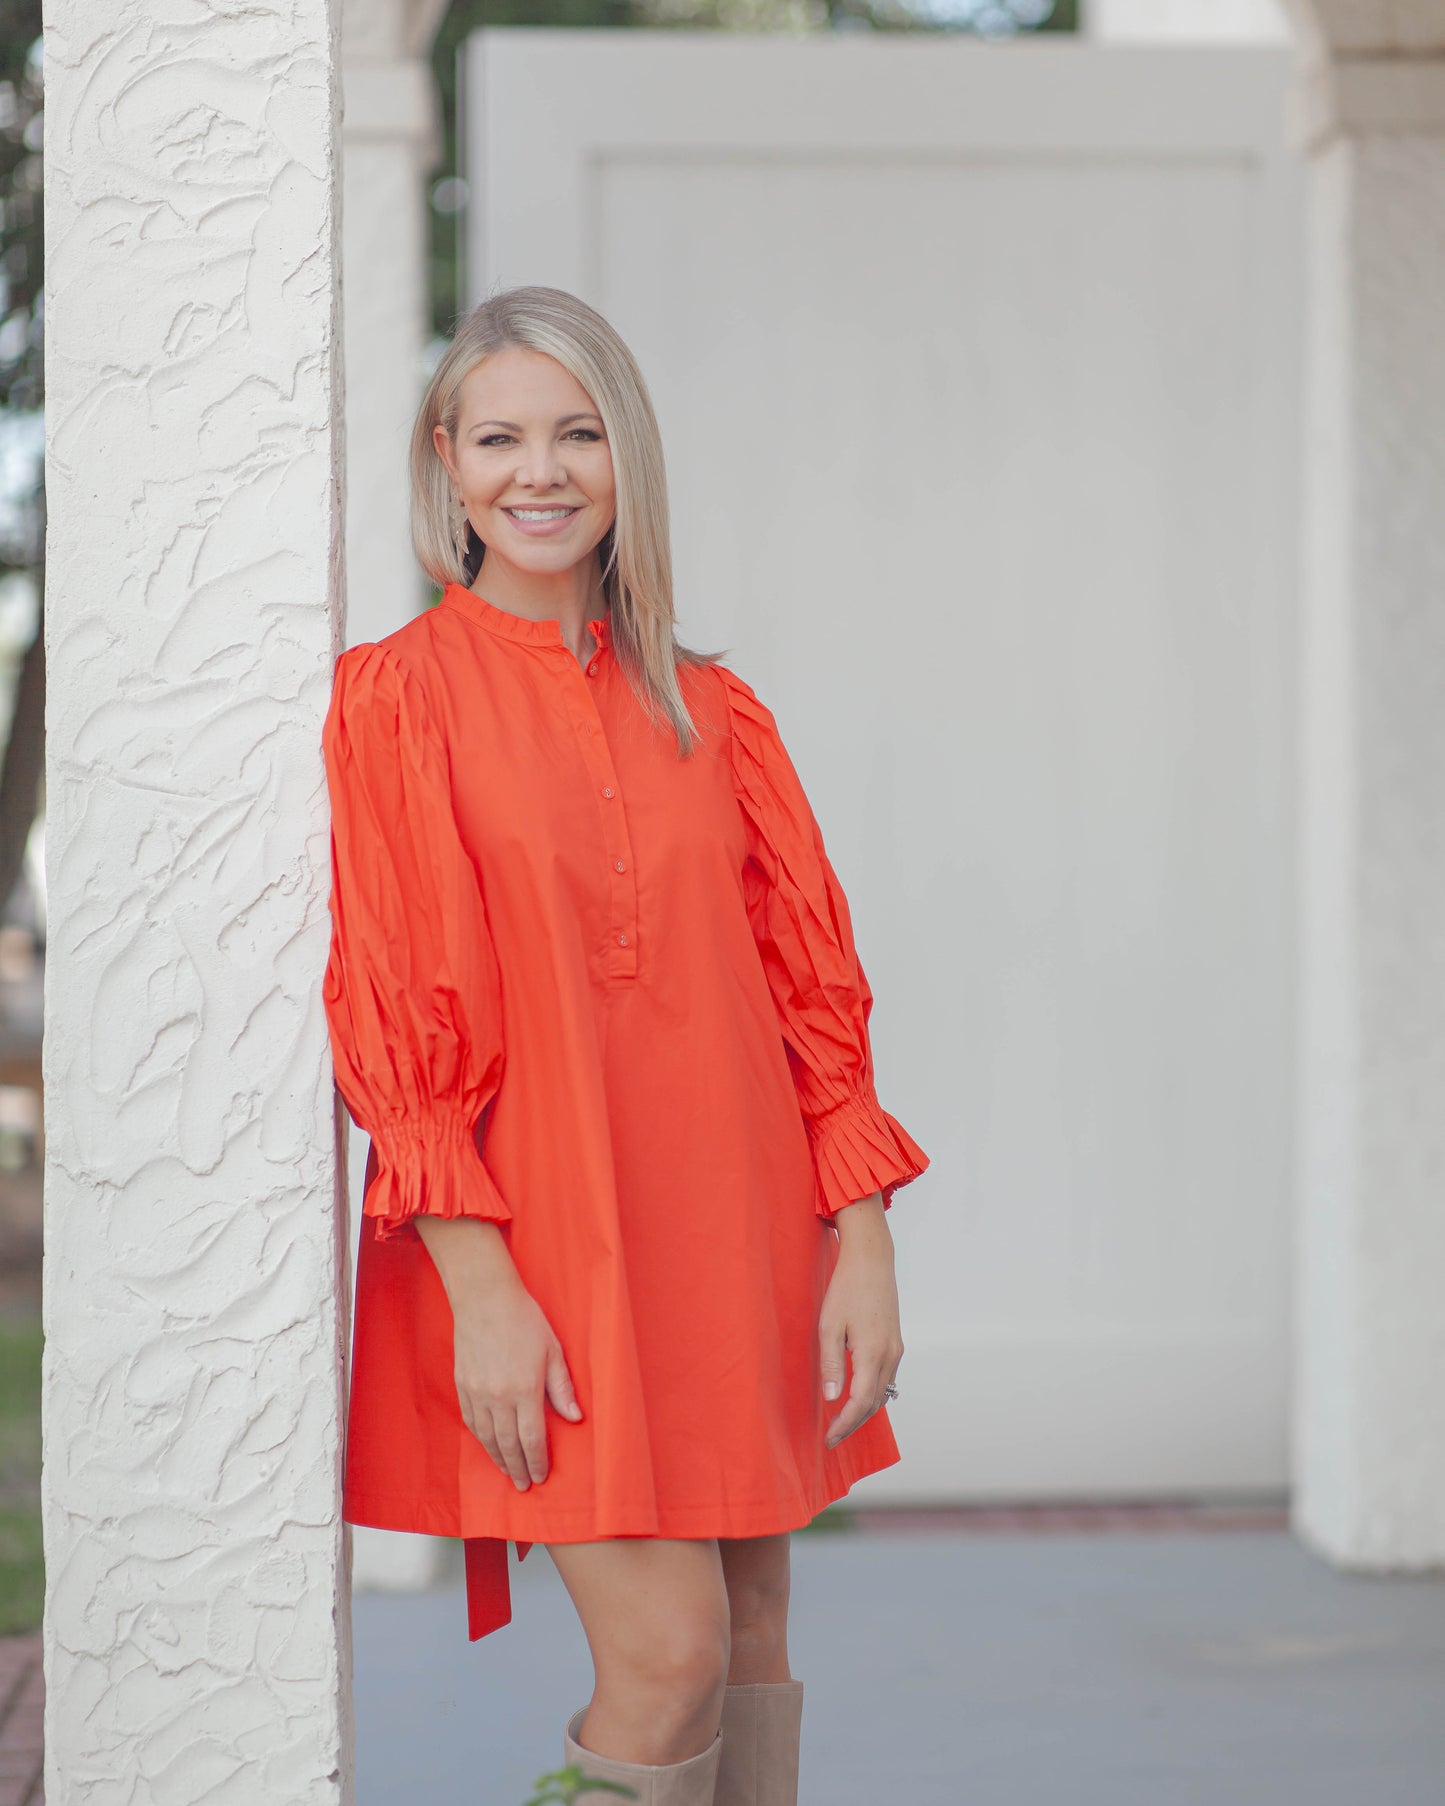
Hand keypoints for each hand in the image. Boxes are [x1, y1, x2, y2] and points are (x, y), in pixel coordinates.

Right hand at [452, 1276, 582, 1489]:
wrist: (485, 1299)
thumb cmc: (524, 1320)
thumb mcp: (552, 1351)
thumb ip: (562, 1387)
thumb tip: (575, 1418)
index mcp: (524, 1389)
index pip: (531, 1438)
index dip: (537, 1461)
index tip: (542, 1475)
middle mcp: (498, 1397)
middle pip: (508, 1444)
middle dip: (518, 1468)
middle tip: (525, 1485)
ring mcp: (477, 1393)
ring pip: (487, 1438)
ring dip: (499, 1459)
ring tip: (509, 1472)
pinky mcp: (463, 1386)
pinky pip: (472, 1422)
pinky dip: (481, 1440)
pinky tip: (490, 1447)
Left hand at [818, 1194, 902, 1449]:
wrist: (872, 1260)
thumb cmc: (847, 1288)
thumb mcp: (829, 1325)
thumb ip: (832, 1363)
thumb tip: (833, 1398)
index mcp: (872, 1353)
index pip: (860, 1403)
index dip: (845, 1424)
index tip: (829, 1439)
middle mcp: (889, 1356)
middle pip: (874, 1403)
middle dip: (853, 1424)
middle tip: (833, 1437)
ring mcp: (895, 1349)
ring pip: (883, 1392)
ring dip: (864, 1411)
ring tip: (842, 1421)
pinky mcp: (895, 1341)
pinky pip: (887, 1378)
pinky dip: (873, 1394)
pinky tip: (858, 1395)